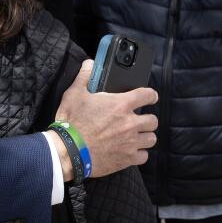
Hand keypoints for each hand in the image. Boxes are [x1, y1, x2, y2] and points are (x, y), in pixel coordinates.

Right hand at [54, 60, 157, 177]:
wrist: (68, 151)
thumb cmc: (72, 122)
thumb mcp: (74, 94)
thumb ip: (84, 77)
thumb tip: (89, 63)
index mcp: (121, 105)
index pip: (147, 95)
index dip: (151, 95)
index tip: (151, 97)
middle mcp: (130, 123)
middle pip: (153, 120)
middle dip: (148, 120)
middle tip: (140, 121)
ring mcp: (130, 142)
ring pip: (151, 139)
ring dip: (145, 137)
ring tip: (137, 137)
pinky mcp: (127, 158)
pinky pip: (143, 156)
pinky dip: (139, 154)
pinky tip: (131, 152)